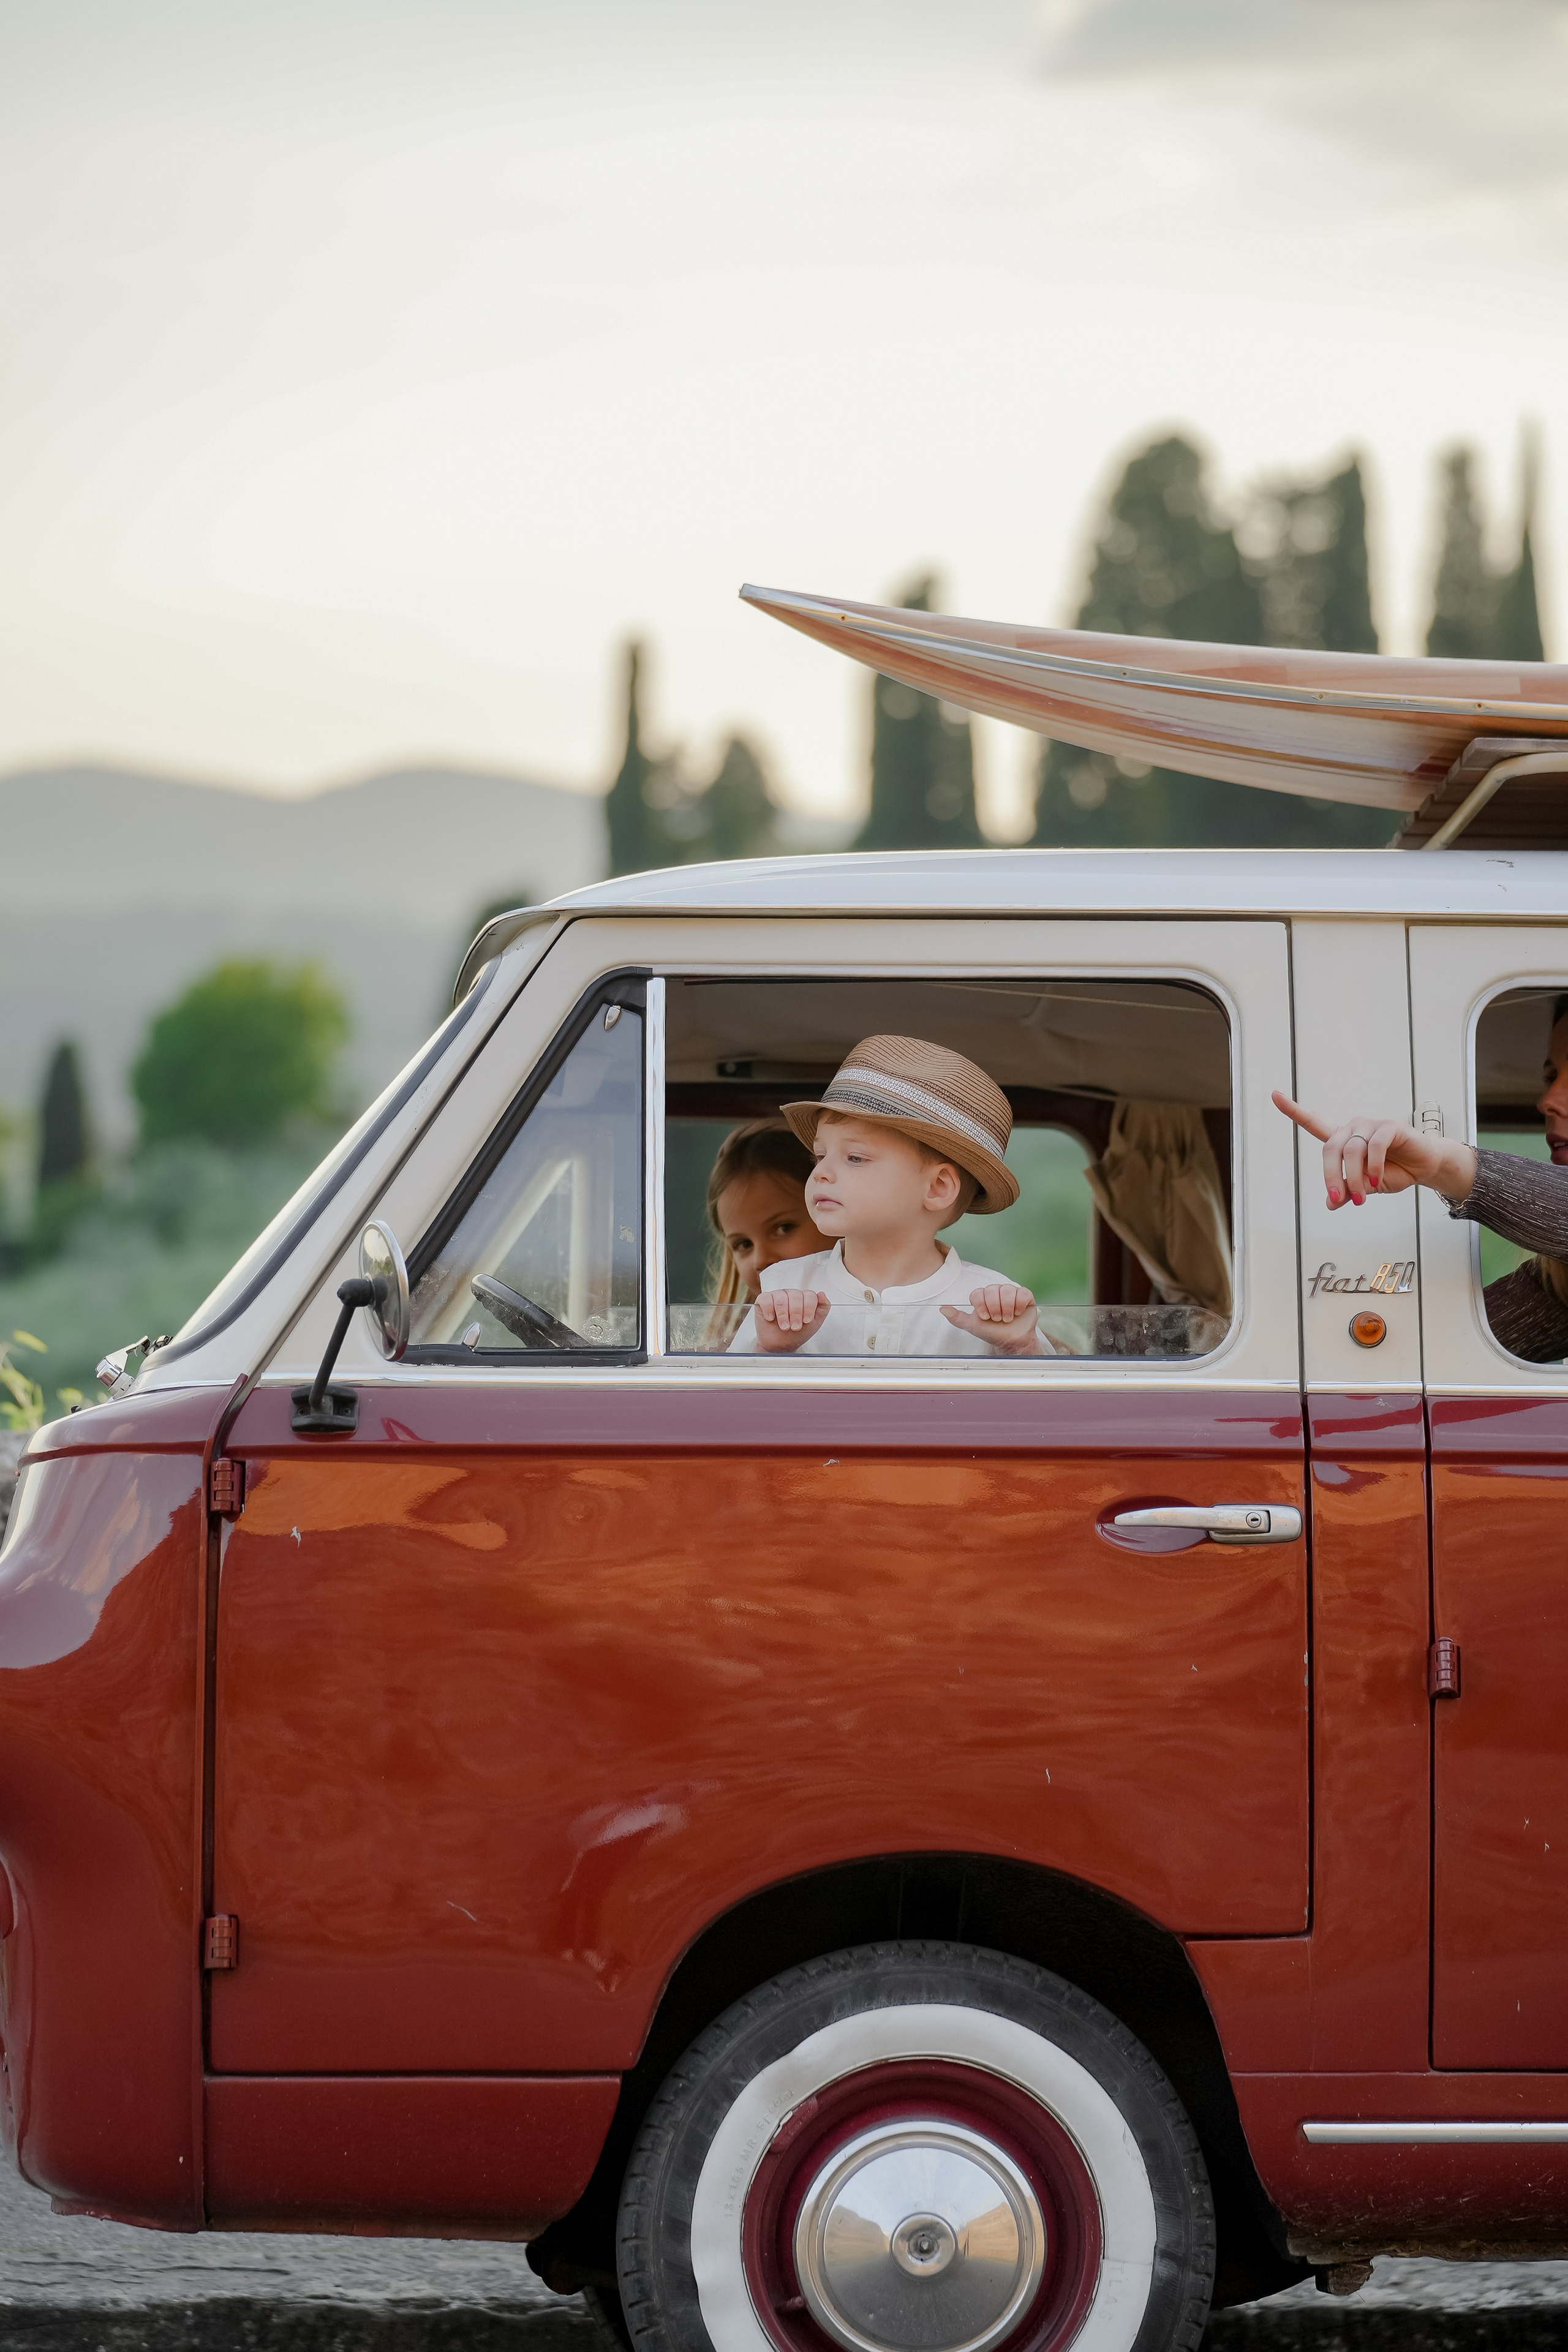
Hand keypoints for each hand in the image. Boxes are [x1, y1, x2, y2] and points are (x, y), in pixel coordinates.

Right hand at [754, 1288, 830, 1351]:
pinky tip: (771, 1318)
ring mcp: (777, 1296)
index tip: (806, 1320)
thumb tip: (822, 1294)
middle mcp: (790, 1294)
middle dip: (796, 1313)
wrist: (781, 1345)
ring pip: (781, 1297)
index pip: (809, 1295)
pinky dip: (769, 1309)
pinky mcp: (763, 1300)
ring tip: (784, 1326)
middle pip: (795, 1296)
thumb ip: (822, 1308)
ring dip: (783, 1315)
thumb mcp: (815, 1323)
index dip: (808, 1309)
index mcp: (804, 1298)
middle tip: (795, 1327)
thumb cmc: (797, 1333)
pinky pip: (766, 1298)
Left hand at [941, 1282, 1045, 1354]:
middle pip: (992, 1290)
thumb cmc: (992, 1333)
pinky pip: (1022, 1293)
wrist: (1011, 1341)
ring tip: (1007, 1318)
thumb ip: (957, 1317)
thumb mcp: (973, 1326)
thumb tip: (942, 1308)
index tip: (985, 1317)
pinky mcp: (1025, 1296)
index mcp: (983, 1296)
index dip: (982, 1306)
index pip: (978, 1292)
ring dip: (1007, 1308)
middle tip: (997, 1319)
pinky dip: (1019, 1305)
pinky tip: (1017, 1313)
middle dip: (994, 1308)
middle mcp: (997, 1292)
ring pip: (1008, 1290)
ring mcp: (1011, 1293)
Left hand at [1271, 1090, 1476, 1207]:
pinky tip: (1376, 1180)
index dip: (1293, 1110)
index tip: (1274, 1095)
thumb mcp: (1365, 1187)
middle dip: (1332, 1177)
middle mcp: (1352, 1128)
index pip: (1313, 1123)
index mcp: (1342, 1140)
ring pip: (1352, 1151)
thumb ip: (1347, 1191)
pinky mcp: (1389, 1127)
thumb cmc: (1393, 1172)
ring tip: (1363, 1195)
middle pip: (1330, 1150)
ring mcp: (1370, 1125)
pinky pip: (1374, 1146)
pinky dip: (1373, 1166)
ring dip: (1356, 1178)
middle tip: (1340, 1199)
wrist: (1423, 1168)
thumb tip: (1330, 1204)